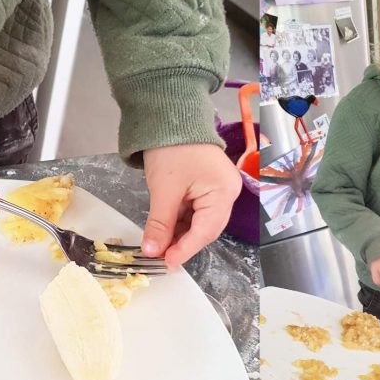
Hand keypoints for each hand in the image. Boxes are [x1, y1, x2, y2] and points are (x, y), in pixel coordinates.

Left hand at [142, 143, 241, 266]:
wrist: (169, 116)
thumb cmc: (172, 148)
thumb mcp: (164, 189)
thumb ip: (160, 224)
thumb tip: (152, 252)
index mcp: (224, 192)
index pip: (205, 231)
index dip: (185, 250)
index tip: (166, 263)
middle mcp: (227, 193)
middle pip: (206, 229)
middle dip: (183, 244)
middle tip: (161, 257)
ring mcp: (218, 190)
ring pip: (200, 222)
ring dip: (180, 234)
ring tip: (159, 246)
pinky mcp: (207, 187)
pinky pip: (196, 212)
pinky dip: (180, 222)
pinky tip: (165, 230)